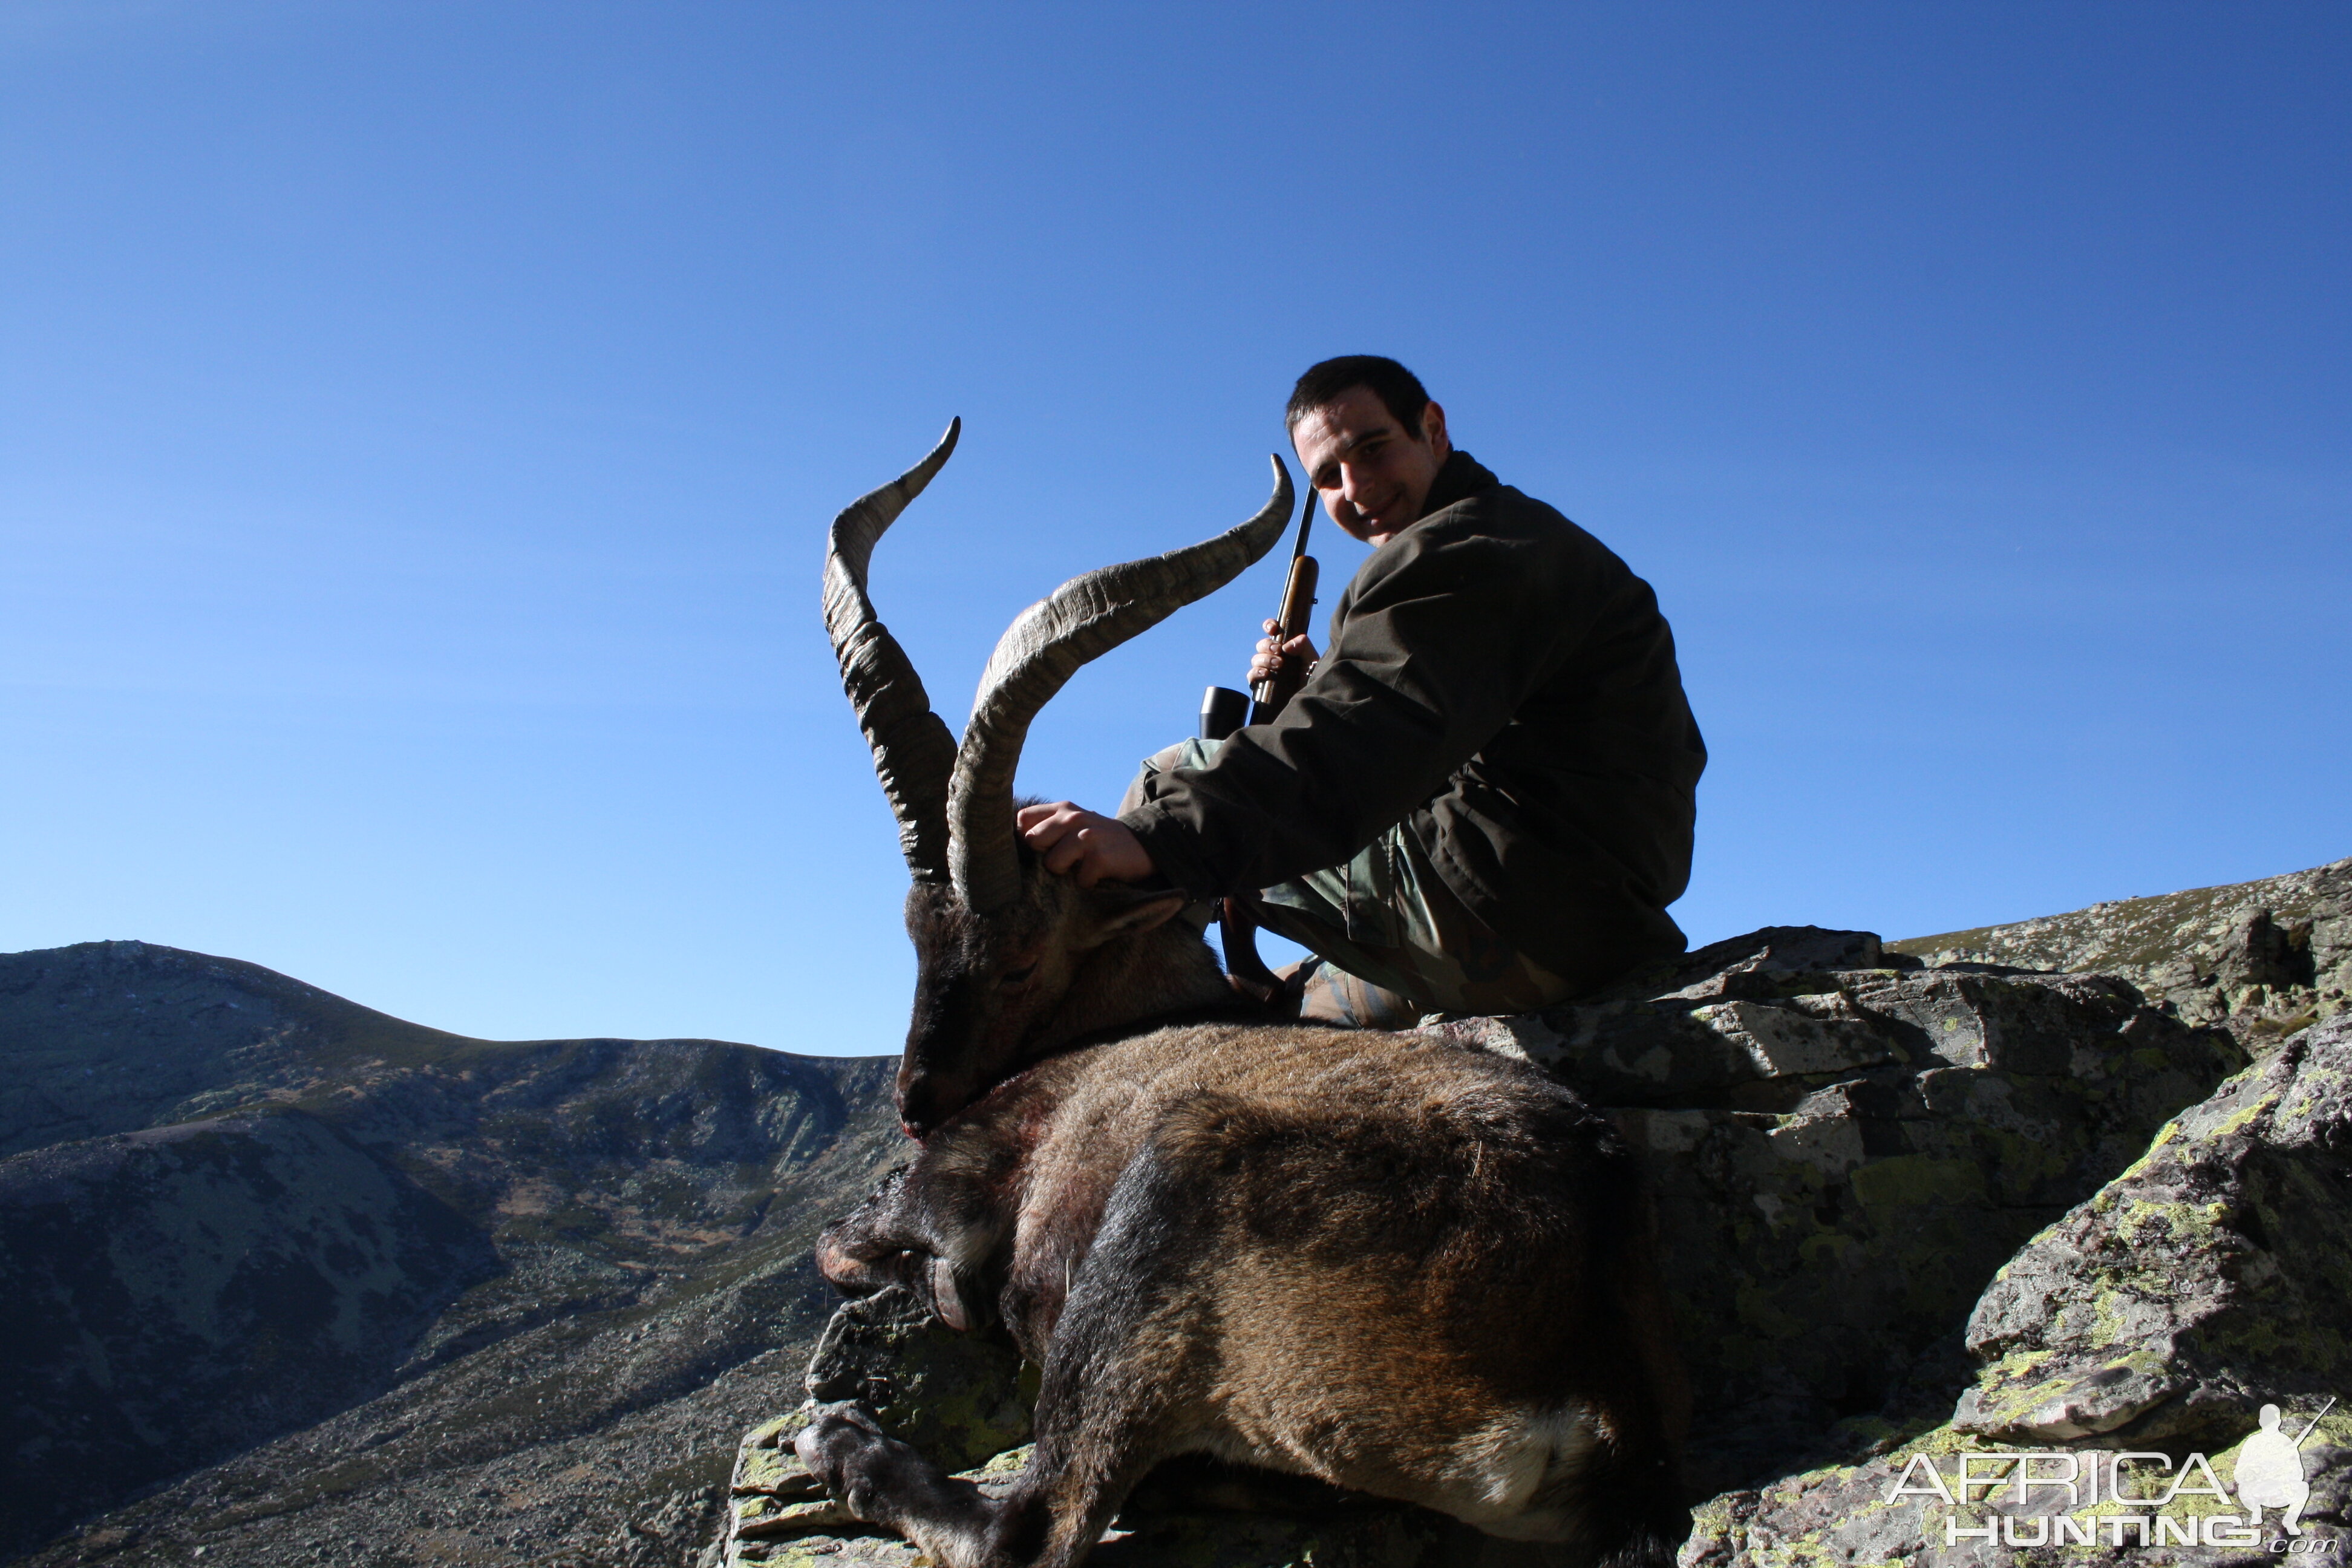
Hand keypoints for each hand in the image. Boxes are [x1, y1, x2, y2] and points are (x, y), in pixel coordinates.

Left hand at [1016, 802, 1155, 887]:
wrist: (1144, 845)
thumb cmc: (1100, 839)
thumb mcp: (1075, 823)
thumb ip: (1047, 825)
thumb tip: (1012, 845)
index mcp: (1062, 809)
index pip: (1022, 820)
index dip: (1022, 840)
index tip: (1034, 852)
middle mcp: (1073, 818)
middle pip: (1032, 842)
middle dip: (1043, 858)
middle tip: (1063, 861)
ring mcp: (1087, 837)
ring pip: (1052, 863)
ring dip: (1065, 874)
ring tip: (1080, 868)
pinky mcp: (1100, 857)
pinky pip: (1078, 880)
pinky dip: (1087, 883)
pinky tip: (1098, 874)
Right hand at [1248, 618, 1318, 688]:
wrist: (1309, 701)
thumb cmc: (1312, 680)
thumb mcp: (1313, 661)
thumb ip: (1304, 647)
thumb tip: (1287, 644)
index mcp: (1286, 648)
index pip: (1273, 632)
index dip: (1269, 626)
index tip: (1273, 629)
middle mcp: (1274, 658)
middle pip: (1262, 645)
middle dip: (1267, 645)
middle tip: (1278, 650)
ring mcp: (1267, 671)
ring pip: (1256, 659)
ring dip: (1265, 659)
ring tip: (1278, 664)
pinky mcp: (1262, 685)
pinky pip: (1251, 676)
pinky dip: (1255, 673)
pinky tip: (1265, 674)